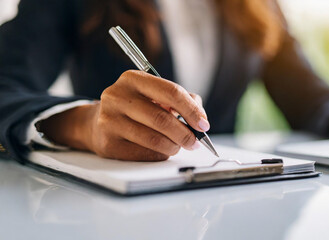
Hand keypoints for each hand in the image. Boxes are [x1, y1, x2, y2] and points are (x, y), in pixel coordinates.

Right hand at [40, 70, 208, 160]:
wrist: (96, 123)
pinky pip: (144, 153)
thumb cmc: (134, 108)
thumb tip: (200, 119)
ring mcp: (109, 120)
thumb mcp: (154, 95)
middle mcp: (117, 96)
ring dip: (174, 146)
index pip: (171, 92)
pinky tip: (162, 150)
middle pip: (162, 118)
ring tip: (179, 146)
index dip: (191, 110)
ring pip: (154, 139)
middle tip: (195, 142)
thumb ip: (181, 100)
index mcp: (133, 79)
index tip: (203, 124)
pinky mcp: (107, 143)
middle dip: (185, 133)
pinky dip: (160, 154)